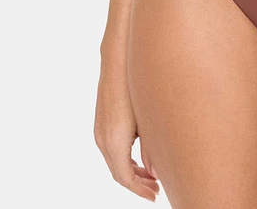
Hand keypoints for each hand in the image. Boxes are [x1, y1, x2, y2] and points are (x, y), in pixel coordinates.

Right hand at [94, 62, 160, 200]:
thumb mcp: (148, 120)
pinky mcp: (101, 122)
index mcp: (115, 142)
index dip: (140, 190)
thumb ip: (151, 148)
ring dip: (131, 172)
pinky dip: (125, 160)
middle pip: (119, 173)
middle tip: (156, 188)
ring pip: (114, 162)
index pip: (125, 178)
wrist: (118, 60)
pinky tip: (140, 159)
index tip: (156, 195)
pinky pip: (111, 150)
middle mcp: (103, 139)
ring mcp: (100, 130)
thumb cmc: (137, 87)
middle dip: (137, 184)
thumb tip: (155, 172)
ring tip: (151, 176)